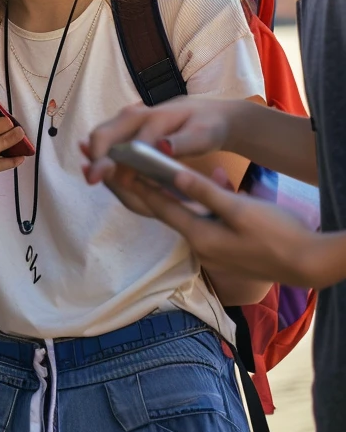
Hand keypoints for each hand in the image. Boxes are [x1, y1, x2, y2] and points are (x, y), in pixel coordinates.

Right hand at [82, 98, 237, 186]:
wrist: (206, 115)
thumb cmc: (206, 126)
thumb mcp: (204, 134)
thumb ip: (183, 142)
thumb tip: (161, 147)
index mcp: (153, 118)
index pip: (123, 142)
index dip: (110, 161)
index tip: (101, 179)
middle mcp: (133, 115)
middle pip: (101, 136)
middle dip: (95, 159)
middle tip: (92, 179)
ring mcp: (127, 120)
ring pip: (102, 138)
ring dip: (98, 158)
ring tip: (97, 178)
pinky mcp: (127, 128)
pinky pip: (109, 142)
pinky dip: (104, 157)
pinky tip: (104, 170)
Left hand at [116, 164, 337, 288]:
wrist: (310, 264)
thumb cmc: (278, 234)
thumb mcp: (239, 208)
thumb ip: (204, 192)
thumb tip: (172, 174)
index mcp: (199, 235)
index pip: (160, 206)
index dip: (139, 185)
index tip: (120, 167)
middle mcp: (200, 246)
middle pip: (167, 212)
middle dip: (147, 189)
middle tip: (126, 169)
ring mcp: (213, 251)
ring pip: (185, 215)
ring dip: (173, 194)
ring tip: (156, 172)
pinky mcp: (226, 250)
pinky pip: (203, 221)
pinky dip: (198, 204)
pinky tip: (206, 184)